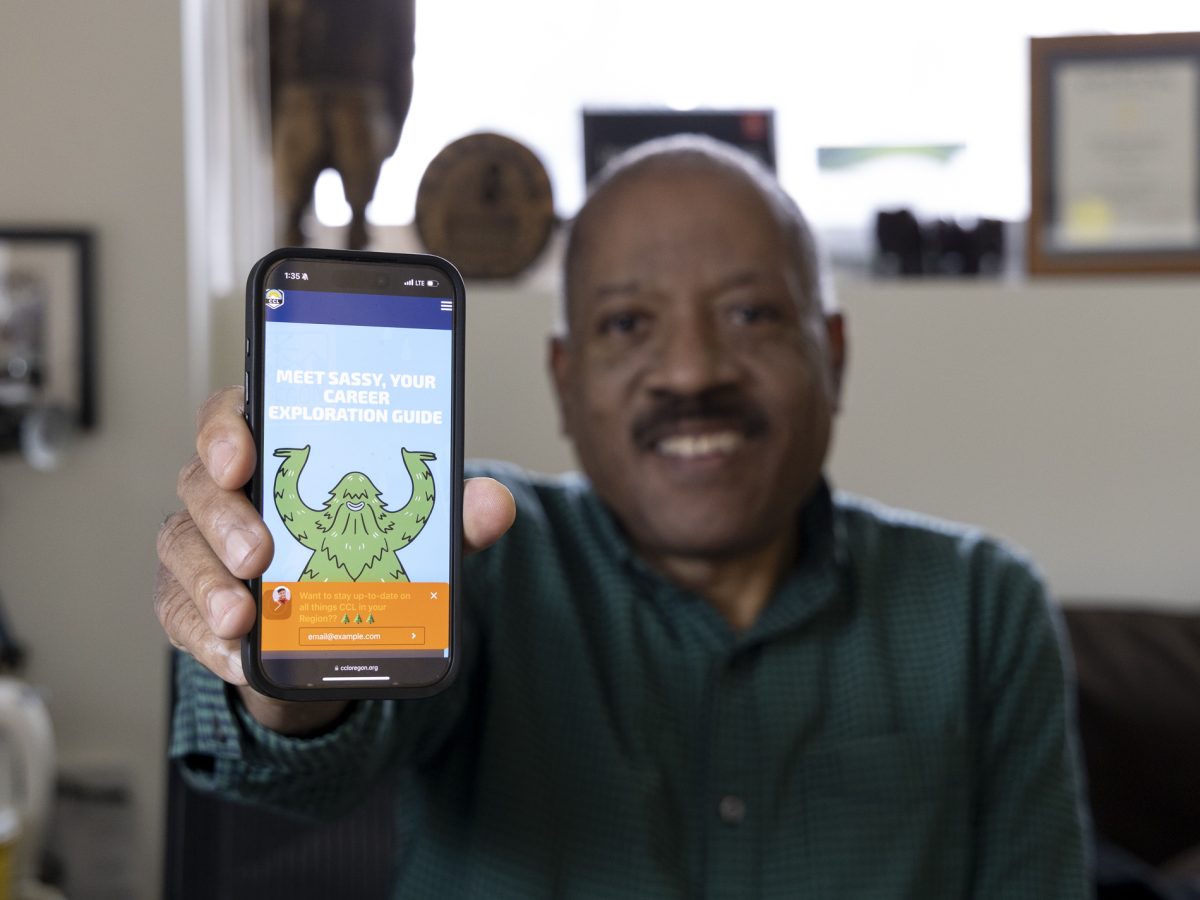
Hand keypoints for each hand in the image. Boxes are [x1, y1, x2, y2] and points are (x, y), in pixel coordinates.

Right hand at [155, 386, 515, 733]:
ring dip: (210, 584)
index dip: (226, 429)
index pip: (232, 416)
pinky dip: (207, 638)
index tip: (244, 456)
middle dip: (226, 519)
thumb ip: (452, 517)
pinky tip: (236, 655)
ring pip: (182, 549)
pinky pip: (182, 615)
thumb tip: (495, 503)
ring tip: (244, 617)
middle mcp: (227, 491)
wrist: (337, 630)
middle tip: (259, 554)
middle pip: (201, 485)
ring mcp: (202, 546)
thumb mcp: (416, 534)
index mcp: (274, 450)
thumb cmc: (366, 554)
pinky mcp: (191, 602)